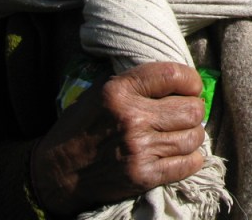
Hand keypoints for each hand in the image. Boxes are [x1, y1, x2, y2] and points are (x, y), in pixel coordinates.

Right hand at [30, 61, 206, 215]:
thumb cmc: (84, 125)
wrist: (57, 171)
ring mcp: (138, 149)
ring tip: (179, 135)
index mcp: (119, 91)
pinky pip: (188, 164)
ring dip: (192, 135)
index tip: (191, 88)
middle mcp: (131, 118)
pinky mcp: (143, 176)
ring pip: (194, 137)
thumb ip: (140, 82)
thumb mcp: (103, 90)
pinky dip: (191, 159)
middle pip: (192, 109)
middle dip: (193, 110)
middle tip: (183, 115)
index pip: (174, 75)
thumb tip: (183, 82)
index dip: (191, 81)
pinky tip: (180, 154)